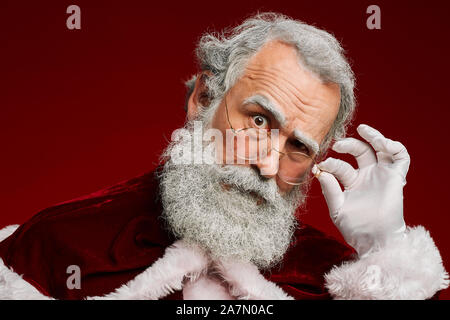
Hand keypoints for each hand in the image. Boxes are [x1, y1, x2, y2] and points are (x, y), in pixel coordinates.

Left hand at [313, 124, 409, 256]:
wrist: (373, 240)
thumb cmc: (355, 228)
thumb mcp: (337, 208)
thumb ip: (330, 189)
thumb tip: (320, 170)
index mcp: (351, 182)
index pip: (339, 166)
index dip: (330, 163)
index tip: (321, 166)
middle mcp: (367, 176)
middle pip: (360, 150)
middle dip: (349, 143)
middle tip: (337, 144)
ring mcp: (381, 175)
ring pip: (381, 148)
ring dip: (374, 136)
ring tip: (364, 131)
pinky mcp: (395, 177)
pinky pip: (401, 157)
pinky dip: (394, 146)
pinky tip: (383, 144)